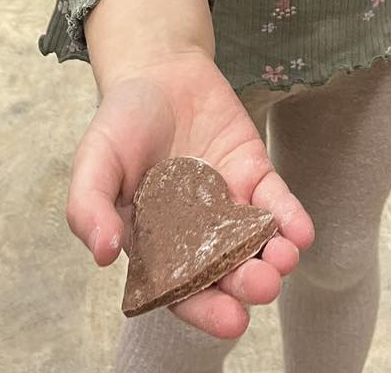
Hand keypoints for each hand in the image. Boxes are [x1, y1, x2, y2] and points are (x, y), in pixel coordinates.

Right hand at [66, 48, 314, 340]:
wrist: (156, 69)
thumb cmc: (120, 122)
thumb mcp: (93, 161)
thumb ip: (89, 207)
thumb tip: (104, 254)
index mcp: (155, 244)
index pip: (183, 290)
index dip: (207, 309)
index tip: (232, 320)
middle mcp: (196, 234)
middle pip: (226, 272)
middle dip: (247, 284)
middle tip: (263, 285)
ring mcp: (228, 204)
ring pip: (256, 242)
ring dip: (275, 255)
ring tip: (284, 258)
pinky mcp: (253, 172)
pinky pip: (276, 201)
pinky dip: (291, 218)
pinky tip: (301, 232)